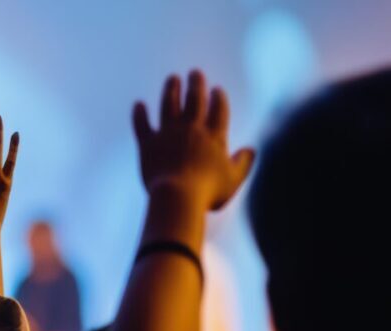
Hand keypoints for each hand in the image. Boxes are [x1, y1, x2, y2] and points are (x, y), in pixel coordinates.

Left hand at [133, 70, 254, 210]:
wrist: (178, 196)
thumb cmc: (209, 191)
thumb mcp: (234, 179)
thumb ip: (243, 162)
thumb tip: (252, 150)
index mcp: (214, 136)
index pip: (218, 109)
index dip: (218, 97)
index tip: (217, 89)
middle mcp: (191, 129)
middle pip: (194, 99)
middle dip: (196, 83)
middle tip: (195, 72)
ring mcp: (168, 134)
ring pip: (169, 104)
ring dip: (171, 89)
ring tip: (172, 78)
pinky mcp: (148, 144)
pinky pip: (142, 124)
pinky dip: (139, 114)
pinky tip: (139, 104)